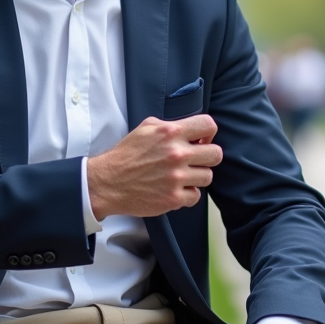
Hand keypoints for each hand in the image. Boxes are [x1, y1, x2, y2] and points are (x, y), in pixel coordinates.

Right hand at [87, 115, 221, 218]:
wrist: (108, 182)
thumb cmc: (126, 155)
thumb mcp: (146, 128)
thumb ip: (170, 126)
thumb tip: (192, 130)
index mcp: (171, 133)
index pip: (209, 125)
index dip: (208, 133)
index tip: (202, 140)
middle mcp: (177, 154)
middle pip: (216, 154)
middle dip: (206, 157)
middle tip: (194, 161)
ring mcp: (177, 178)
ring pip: (208, 176)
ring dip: (196, 177)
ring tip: (181, 176)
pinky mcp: (174, 198)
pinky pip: (196, 196)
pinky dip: (187, 194)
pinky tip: (174, 189)